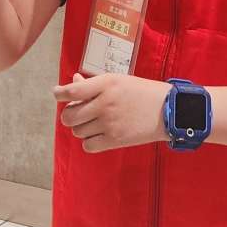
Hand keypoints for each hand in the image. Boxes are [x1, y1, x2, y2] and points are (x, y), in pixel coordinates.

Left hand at [54, 72, 171, 152]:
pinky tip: (99, 134)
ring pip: (77, 131)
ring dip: (82, 128)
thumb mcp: (118, 80)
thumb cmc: (142, 92)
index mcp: (106, 84)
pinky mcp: (115, 140)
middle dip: (69, 115)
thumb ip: (94, 83)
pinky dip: (90, 142)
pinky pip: (88, 146)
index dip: (59, 93)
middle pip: (69, 116)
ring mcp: (109, 123)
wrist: (169, 110)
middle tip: (78, 112)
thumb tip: (72, 82)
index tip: (57, 94)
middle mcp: (105, 103)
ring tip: (95, 122)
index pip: (72, 91)